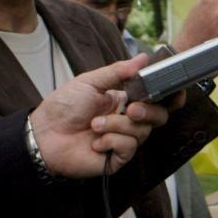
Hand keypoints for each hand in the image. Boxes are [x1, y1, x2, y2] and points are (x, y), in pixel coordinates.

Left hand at [29, 54, 169, 177]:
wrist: (43, 134)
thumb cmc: (63, 106)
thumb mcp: (90, 82)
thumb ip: (118, 71)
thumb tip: (143, 58)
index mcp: (126, 100)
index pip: (158, 99)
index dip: (171, 96)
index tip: (174, 91)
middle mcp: (128, 120)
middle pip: (159, 117)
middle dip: (148, 111)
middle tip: (130, 108)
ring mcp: (123, 140)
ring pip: (143, 132)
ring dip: (118, 126)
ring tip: (95, 124)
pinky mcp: (116, 159)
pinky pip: (129, 148)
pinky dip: (113, 141)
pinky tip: (96, 142)